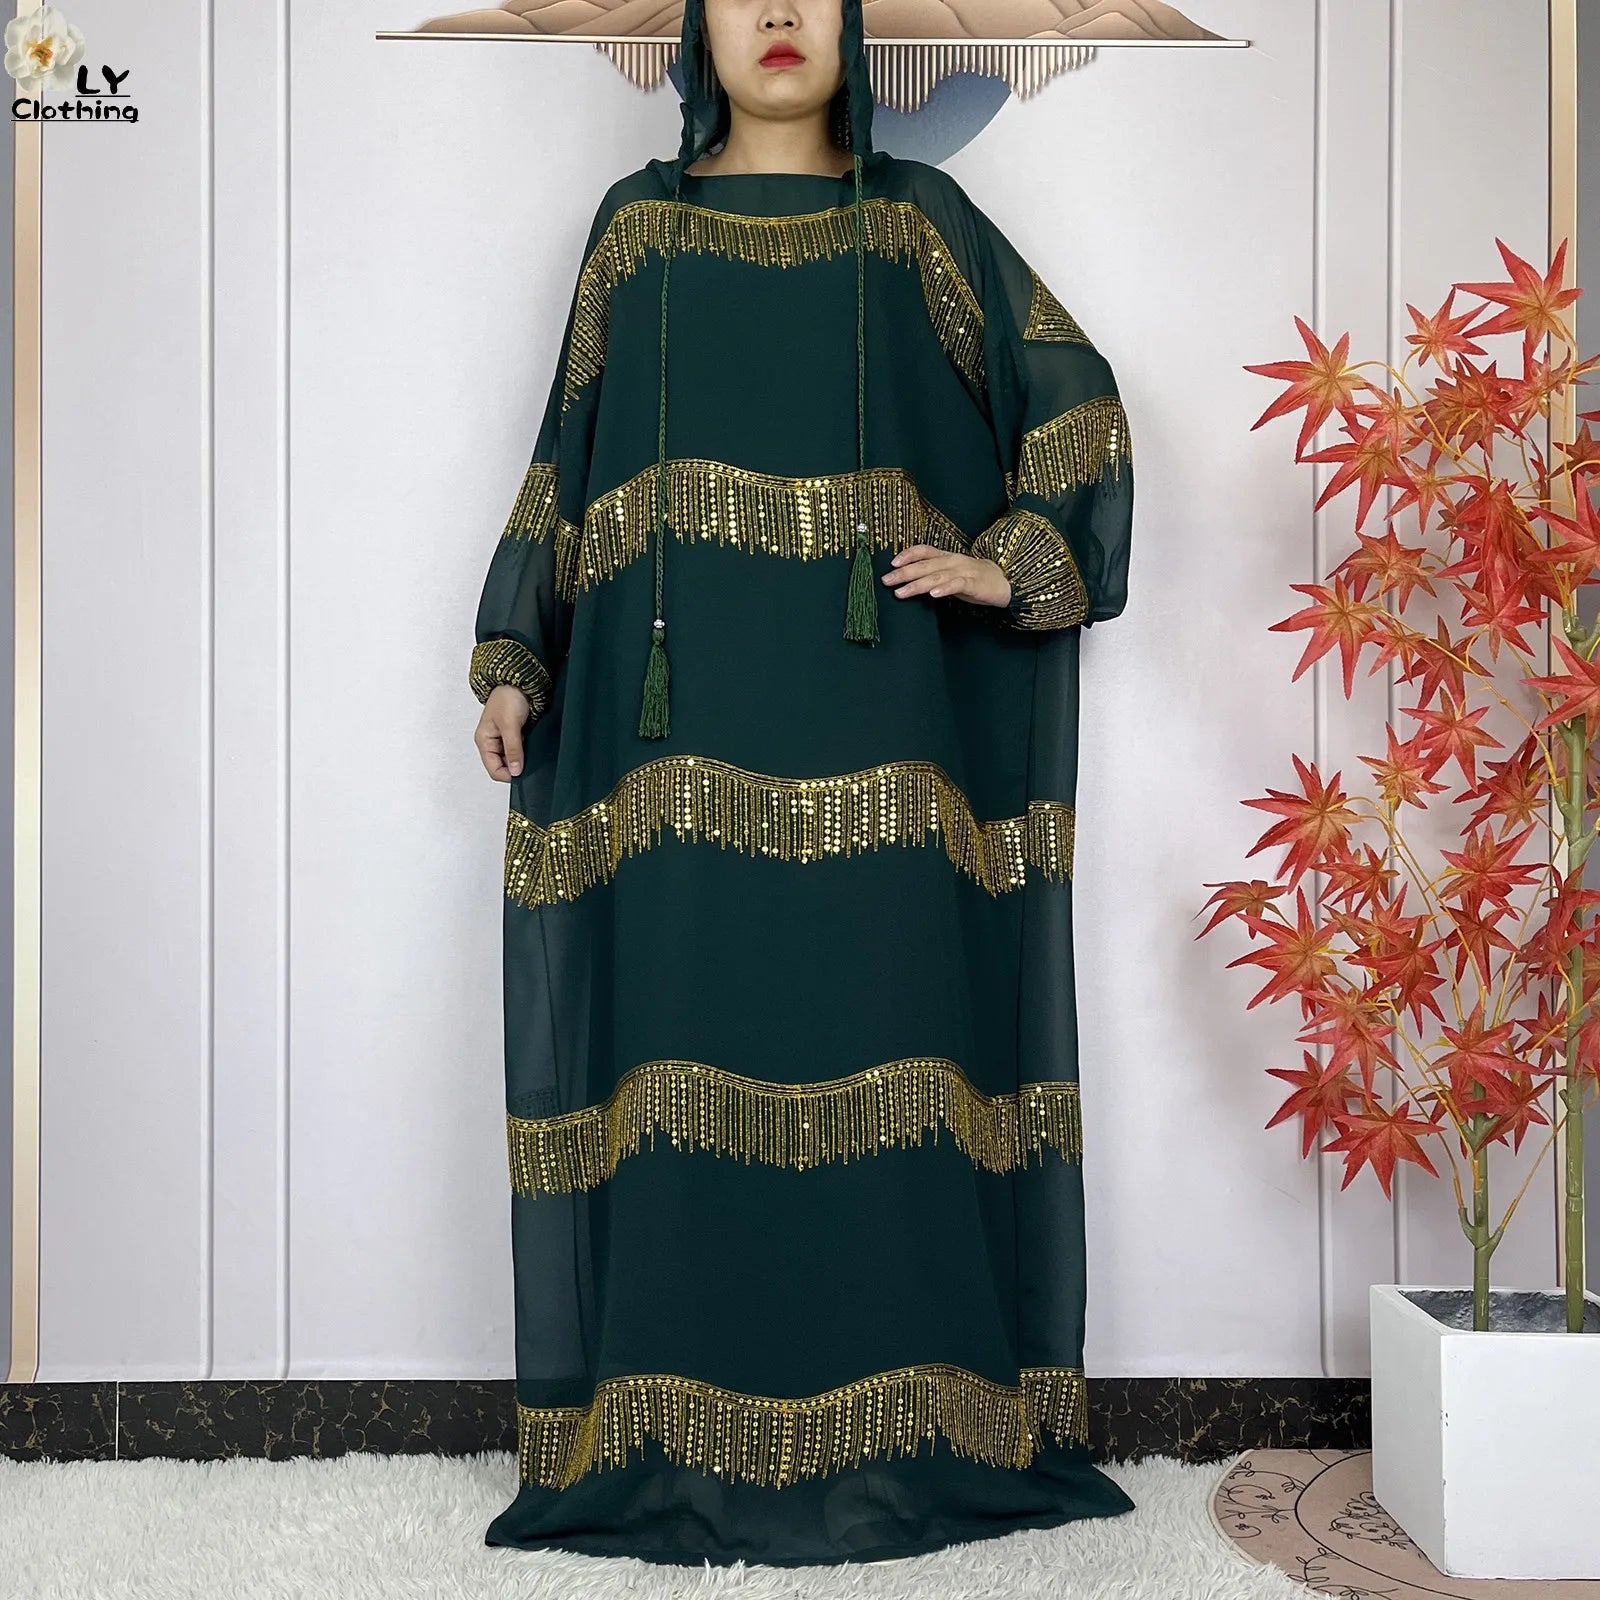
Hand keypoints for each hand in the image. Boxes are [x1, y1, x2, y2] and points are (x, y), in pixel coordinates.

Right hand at [475, 685, 530, 781]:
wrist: (519, 680)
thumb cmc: (508, 697)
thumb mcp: (510, 725)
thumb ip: (513, 749)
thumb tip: (515, 771)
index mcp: (484, 741)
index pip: (494, 770)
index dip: (509, 774)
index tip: (524, 772)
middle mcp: (492, 742)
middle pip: (503, 767)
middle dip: (516, 767)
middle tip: (530, 762)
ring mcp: (503, 739)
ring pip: (512, 760)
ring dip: (521, 759)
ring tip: (532, 752)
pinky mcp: (515, 735)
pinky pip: (519, 750)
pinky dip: (526, 751)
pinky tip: (533, 747)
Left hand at [881, 545, 1011, 607]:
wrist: (1003, 581)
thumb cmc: (974, 579)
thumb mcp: (951, 572)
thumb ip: (933, 573)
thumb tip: (908, 580)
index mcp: (947, 557)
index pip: (924, 550)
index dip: (907, 554)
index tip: (892, 563)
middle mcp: (953, 561)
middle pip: (924, 565)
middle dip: (903, 573)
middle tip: (886, 581)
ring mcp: (964, 571)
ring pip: (936, 576)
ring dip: (917, 584)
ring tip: (901, 592)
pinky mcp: (974, 584)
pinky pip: (957, 585)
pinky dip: (944, 589)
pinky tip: (933, 594)